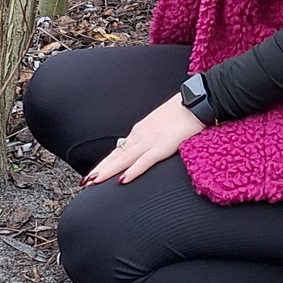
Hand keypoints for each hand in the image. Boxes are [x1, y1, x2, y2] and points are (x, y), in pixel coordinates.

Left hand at [80, 93, 206, 187]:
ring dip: (108, 171)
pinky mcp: (163, 145)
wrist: (197, 100)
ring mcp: (150, 140)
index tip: (95, 173)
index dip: (106, 163)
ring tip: (93, 182)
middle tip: (85, 182)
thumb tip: (148, 147)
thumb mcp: (163, 125)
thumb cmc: (183, 112)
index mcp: (141, 131)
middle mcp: (141, 135)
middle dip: (100, 170)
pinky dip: (133, 171)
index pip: (119, 150)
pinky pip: (145, 161)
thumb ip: (153, 136)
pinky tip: (123, 180)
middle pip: (116, 156)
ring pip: (124, 159)